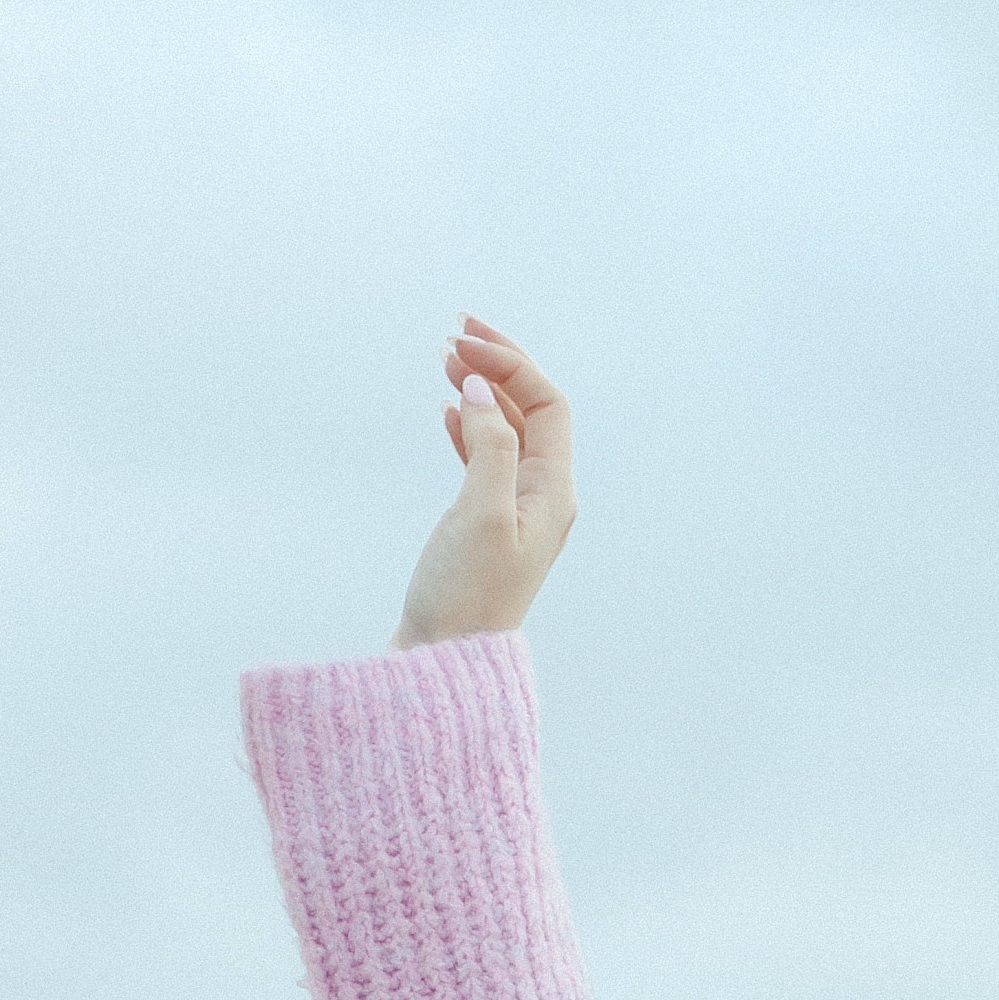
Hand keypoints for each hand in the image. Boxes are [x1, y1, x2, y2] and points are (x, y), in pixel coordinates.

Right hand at [390, 318, 576, 649]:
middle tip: (455, 336)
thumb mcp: (480, 511)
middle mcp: (544, 501)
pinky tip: (451, 412)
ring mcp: (516, 515)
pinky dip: (471, 428)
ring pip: (508, 433)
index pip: (547, 405)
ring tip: (447, 364)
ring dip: (483, 393)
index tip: (464, 345)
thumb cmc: (464, 596)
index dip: (511, 365)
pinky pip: (488, 461)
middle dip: (499, 368)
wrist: (443, 662)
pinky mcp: (487, 529)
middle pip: (532, 413)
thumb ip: (490, 444)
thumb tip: (486, 389)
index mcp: (555, 494)